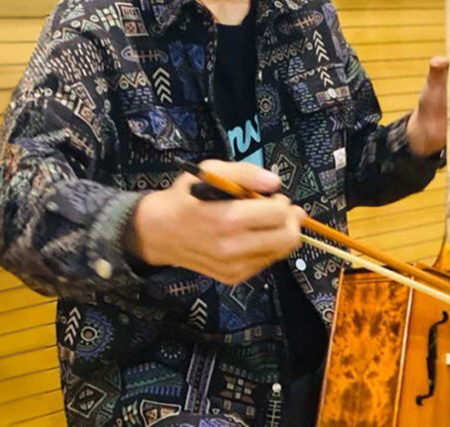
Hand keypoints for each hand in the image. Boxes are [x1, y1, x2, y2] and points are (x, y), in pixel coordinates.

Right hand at [129, 160, 304, 284]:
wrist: (159, 232)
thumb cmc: (186, 197)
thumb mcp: (209, 171)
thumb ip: (244, 173)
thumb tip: (274, 182)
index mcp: (227, 219)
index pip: (278, 214)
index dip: (281, 201)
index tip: (272, 195)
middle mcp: (232, 248)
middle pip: (287, 237)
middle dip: (290, 219)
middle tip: (279, 208)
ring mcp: (233, 267)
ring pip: (281, 252)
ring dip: (280, 233)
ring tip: (262, 220)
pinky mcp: (234, 277)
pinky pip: (266, 261)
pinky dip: (267, 246)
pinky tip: (251, 235)